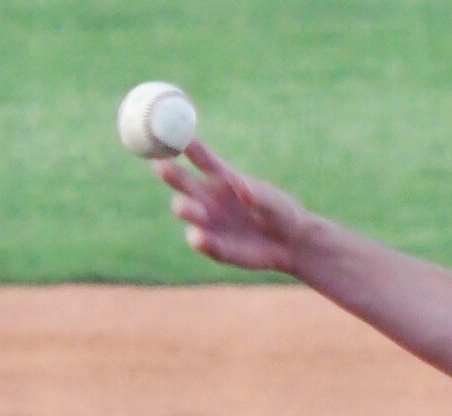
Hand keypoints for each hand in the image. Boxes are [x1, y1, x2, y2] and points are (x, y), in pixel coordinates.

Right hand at [152, 142, 311, 273]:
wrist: (290, 245)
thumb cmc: (281, 213)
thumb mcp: (274, 203)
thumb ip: (258, 197)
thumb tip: (242, 190)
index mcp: (221, 177)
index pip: (200, 157)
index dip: (187, 146)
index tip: (174, 134)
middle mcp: (208, 196)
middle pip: (183, 180)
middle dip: (170, 172)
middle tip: (160, 166)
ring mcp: (208, 221)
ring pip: (186, 210)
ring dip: (184, 208)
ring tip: (186, 208)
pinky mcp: (213, 246)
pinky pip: (200, 241)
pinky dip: (199, 240)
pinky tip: (200, 238)